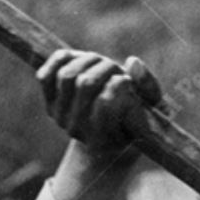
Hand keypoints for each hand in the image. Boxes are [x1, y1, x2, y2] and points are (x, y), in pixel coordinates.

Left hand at [35, 49, 161, 159]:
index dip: (119, 84)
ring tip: (102, 63)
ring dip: (88, 61)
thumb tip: (133, 62)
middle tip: (116, 68)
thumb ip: (149, 87)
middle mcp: (78, 131)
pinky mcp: (49, 103)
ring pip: (68, 75)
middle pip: (86, 83)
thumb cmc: (136, 121)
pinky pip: (46, 75)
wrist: (109, 137)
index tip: (127, 81)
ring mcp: (60, 118)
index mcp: (103, 140)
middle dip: (106, 68)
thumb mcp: (153, 109)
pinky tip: (79, 59)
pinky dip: (63, 61)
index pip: (106, 101)